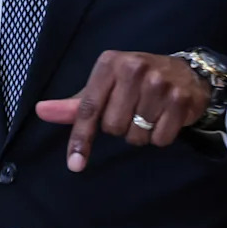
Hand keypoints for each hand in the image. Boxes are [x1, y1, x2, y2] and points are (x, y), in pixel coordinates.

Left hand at [35, 50, 209, 172]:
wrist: (185, 73)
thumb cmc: (134, 80)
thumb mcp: (104, 84)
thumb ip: (75, 104)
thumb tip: (41, 111)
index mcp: (108, 64)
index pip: (88, 107)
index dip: (80, 137)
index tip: (74, 163)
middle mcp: (133, 69)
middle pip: (112, 127)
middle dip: (119, 127)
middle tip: (130, 110)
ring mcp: (158, 83)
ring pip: (136, 136)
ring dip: (140, 133)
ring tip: (148, 112)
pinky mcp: (180, 99)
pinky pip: (160, 139)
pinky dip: (159, 136)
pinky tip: (164, 117)